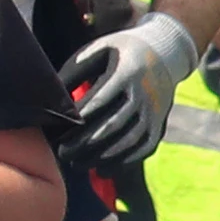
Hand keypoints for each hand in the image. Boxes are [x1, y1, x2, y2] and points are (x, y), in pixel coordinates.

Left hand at [59, 17, 197, 168]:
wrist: (165, 53)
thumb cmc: (120, 51)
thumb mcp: (98, 50)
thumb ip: (75, 71)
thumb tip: (54, 99)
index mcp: (127, 73)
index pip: (101, 100)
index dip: (79, 118)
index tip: (58, 130)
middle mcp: (145, 95)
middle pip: (114, 125)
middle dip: (87, 142)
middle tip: (63, 153)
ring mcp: (155, 112)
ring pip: (129, 140)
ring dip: (103, 156)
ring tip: (78, 164)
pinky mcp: (159, 124)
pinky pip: (143, 148)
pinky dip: (124, 161)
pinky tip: (103, 170)